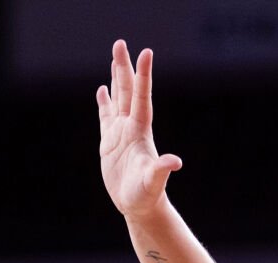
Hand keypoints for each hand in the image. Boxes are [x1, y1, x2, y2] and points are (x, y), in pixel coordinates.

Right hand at [98, 40, 183, 219]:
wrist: (139, 205)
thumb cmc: (147, 195)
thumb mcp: (153, 182)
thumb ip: (161, 170)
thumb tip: (175, 163)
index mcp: (140, 131)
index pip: (141, 97)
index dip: (144, 76)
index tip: (146, 52)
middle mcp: (132, 127)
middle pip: (128, 91)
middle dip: (125, 67)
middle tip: (120, 43)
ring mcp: (121, 133)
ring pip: (119, 98)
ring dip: (117, 77)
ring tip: (115, 55)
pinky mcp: (110, 143)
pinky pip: (106, 116)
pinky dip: (105, 101)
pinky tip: (102, 89)